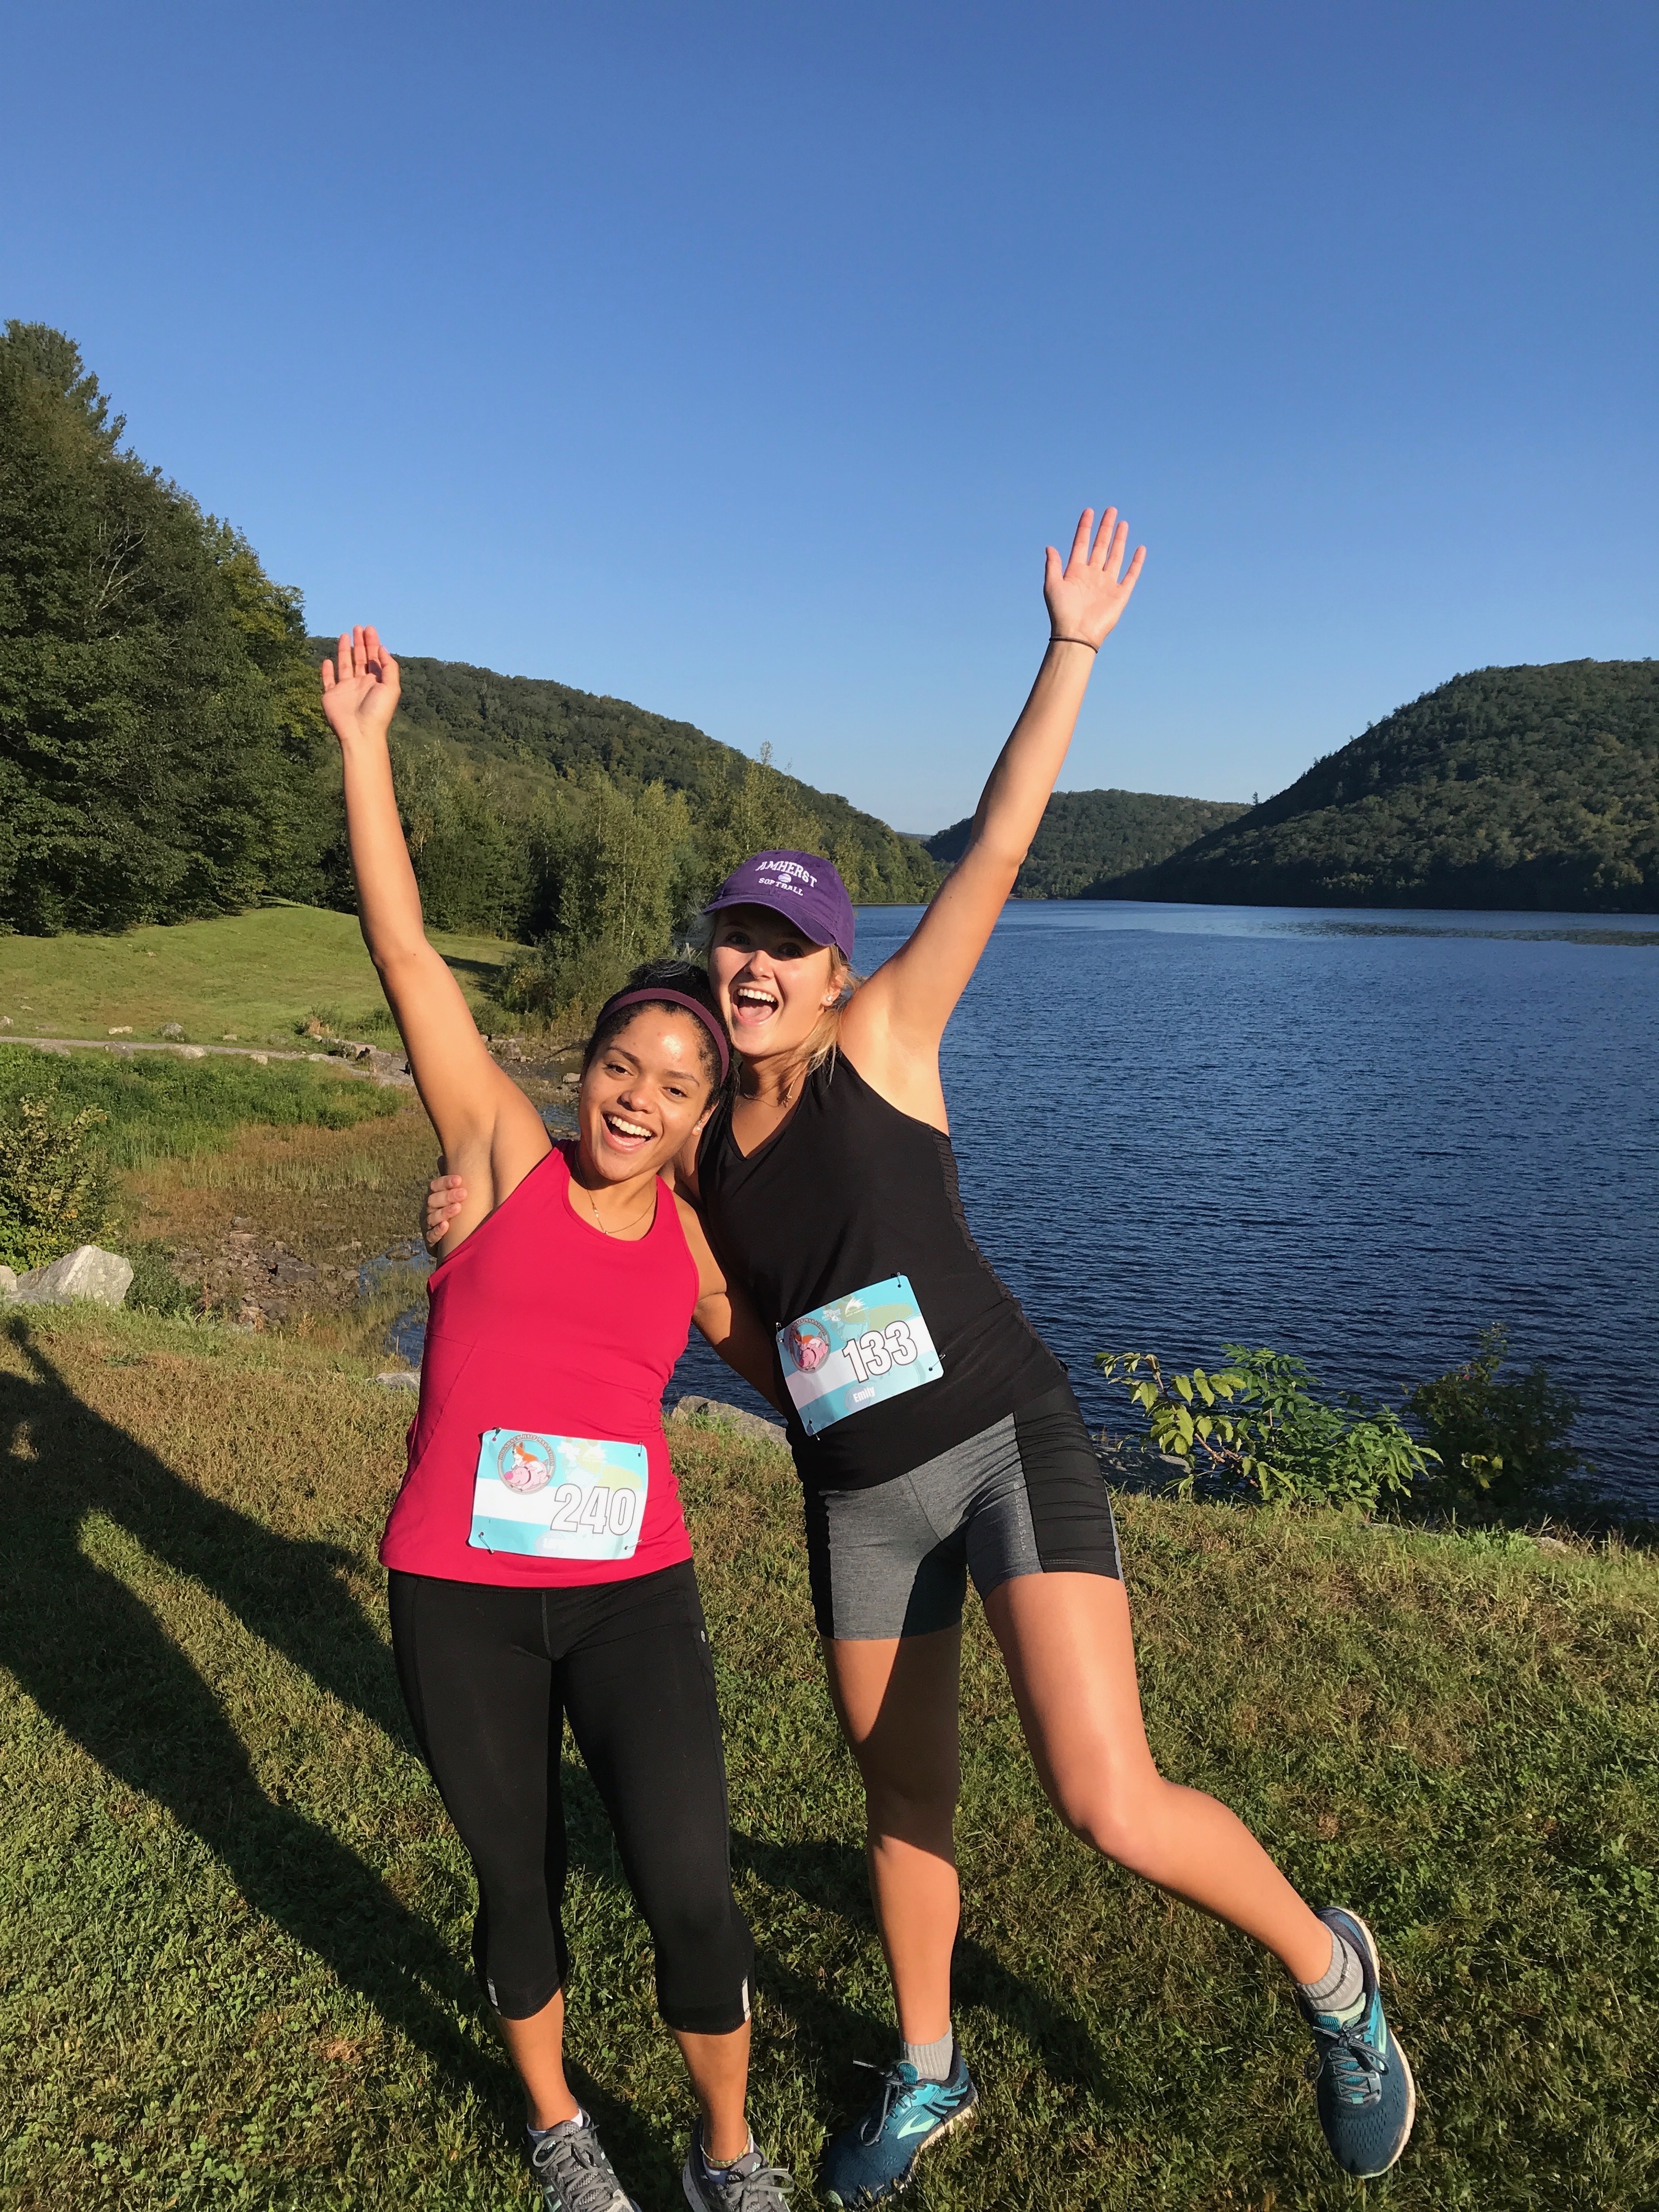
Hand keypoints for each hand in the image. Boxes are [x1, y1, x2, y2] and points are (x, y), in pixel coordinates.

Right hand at [321, 624, 400, 746]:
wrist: (360, 733)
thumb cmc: (378, 712)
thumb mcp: (391, 687)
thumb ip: (388, 666)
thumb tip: (382, 648)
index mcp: (376, 682)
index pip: (374, 658)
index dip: (372, 643)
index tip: (369, 629)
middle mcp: (361, 684)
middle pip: (360, 658)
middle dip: (360, 643)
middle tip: (358, 627)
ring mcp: (345, 690)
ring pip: (345, 665)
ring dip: (345, 651)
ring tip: (345, 635)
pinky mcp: (331, 696)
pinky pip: (328, 681)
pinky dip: (327, 671)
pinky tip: (328, 661)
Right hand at [425, 1171, 467, 1247]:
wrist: (454, 1238)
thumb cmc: (457, 1210)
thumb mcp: (456, 1195)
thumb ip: (452, 1179)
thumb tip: (442, 1157)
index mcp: (435, 1196)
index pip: (435, 1186)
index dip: (445, 1182)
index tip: (459, 1179)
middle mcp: (429, 1209)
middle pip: (433, 1200)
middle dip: (448, 1196)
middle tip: (464, 1193)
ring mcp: (428, 1224)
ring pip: (432, 1217)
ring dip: (445, 1212)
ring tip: (458, 1208)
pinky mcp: (430, 1240)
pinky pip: (431, 1235)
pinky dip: (438, 1231)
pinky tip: (446, 1226)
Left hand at [1043, 508, 1145, 649]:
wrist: (1076, 635)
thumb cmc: (1061, 612)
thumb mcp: (1052, 585)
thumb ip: (1053, 565)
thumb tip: (1050, 547)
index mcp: (1075, 572)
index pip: (1081, 543)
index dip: (1085, 528)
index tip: (1089, 511)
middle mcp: (1092, 575)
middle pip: (1100, 546)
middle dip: (1105, 528)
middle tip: (1111, 510)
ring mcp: (1107, 583)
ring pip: (1115, 556)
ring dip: (1119, 540)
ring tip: (1122, 523)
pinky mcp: (1120, 594)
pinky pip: (1131, 575)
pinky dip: (1136, 562)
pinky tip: (1140, 549)